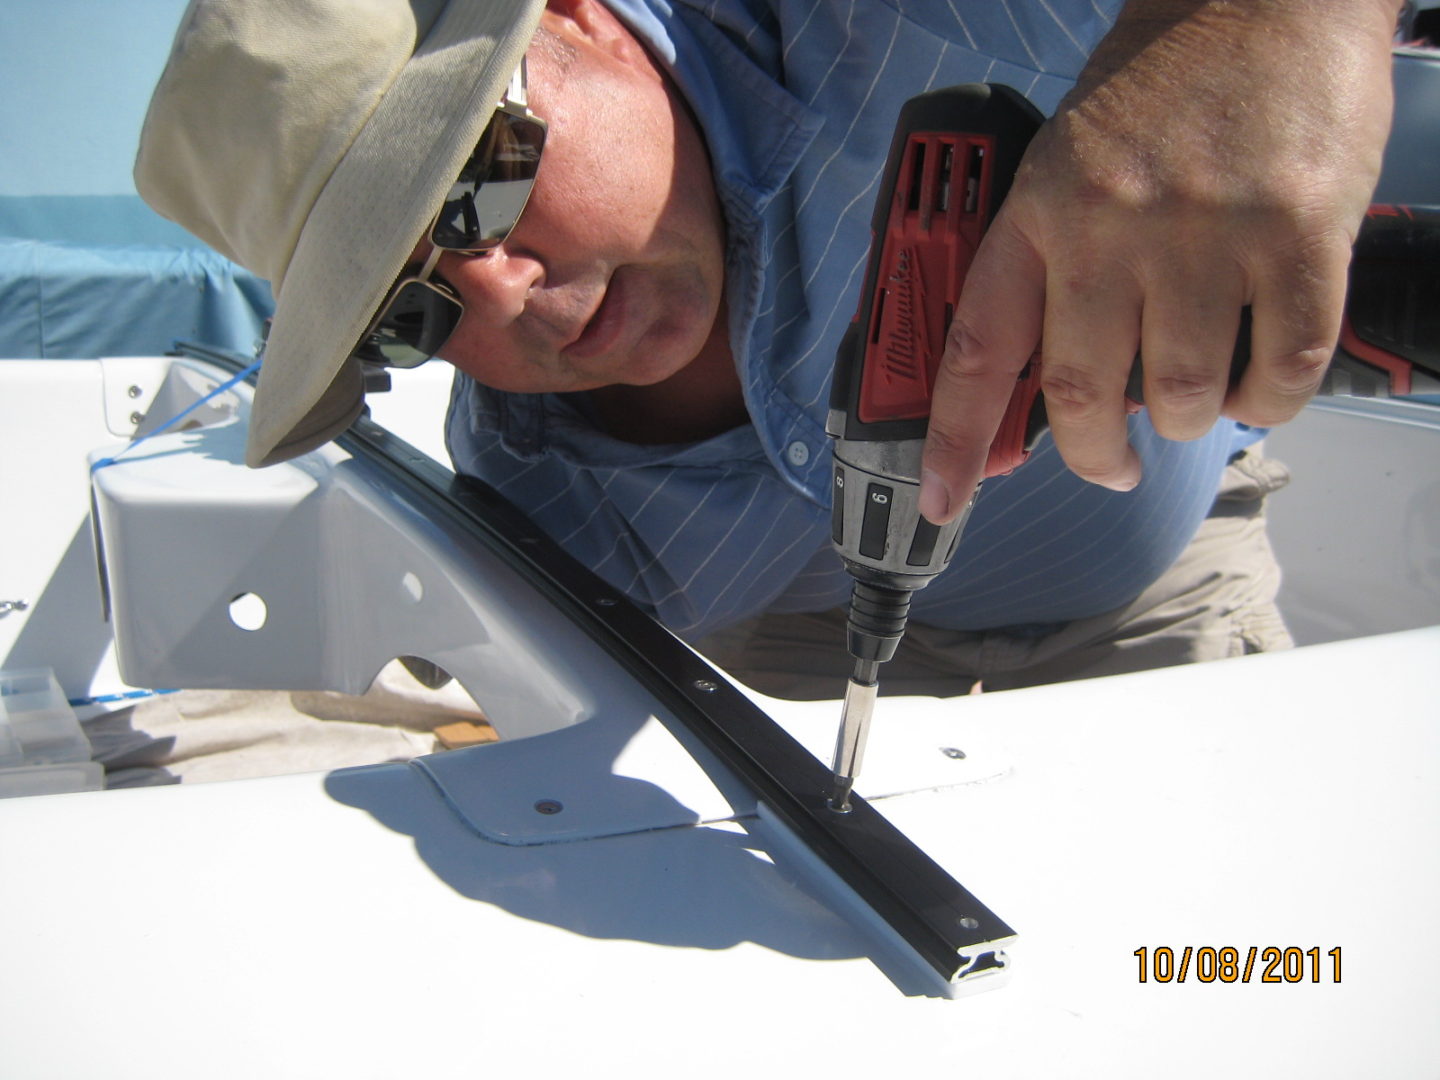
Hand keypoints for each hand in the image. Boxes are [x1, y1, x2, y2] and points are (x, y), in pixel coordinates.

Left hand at [918, 0, 1401, 522]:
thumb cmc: (1160, 84)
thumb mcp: (1067, 162)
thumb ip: (1049, 263)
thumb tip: (1044, 377)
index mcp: (1039, 210)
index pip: (977, 348)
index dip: (954, 438)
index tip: (942, 499)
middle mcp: (1111, 228)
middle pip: (1083, 394)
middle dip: (1094, 456)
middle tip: (1110, 468)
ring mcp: (1206, 234)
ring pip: (1181, 396)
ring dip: (1185, 422)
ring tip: (1193, 397)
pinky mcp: (1298, 237)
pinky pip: (1280, 371)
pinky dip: (1264, 402)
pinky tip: (1253, 383)